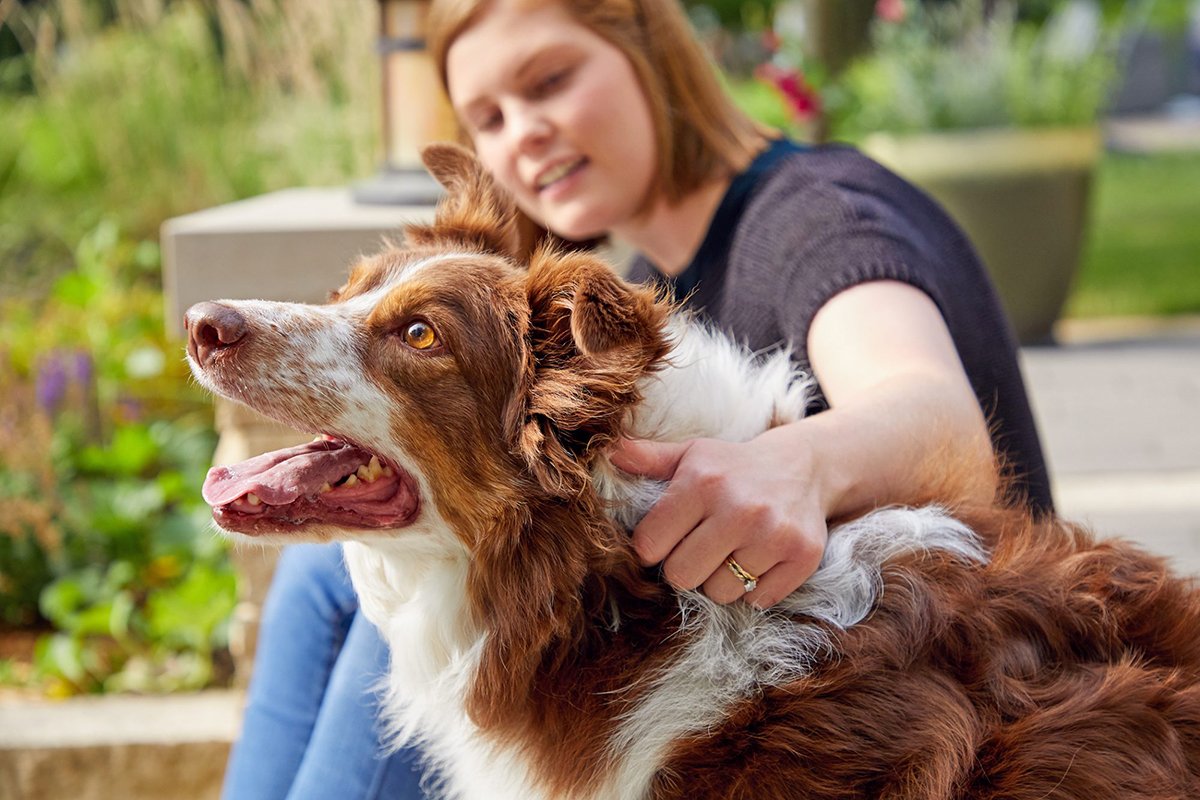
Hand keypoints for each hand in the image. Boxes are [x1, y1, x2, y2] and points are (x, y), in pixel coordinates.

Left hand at [610, 426, 828, 607]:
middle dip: (685, 567)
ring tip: (733, 550)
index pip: (649, 546)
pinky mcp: (802, 556)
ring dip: (721, 580)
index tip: (669, 536)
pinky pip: (758, 599)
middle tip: (702, 546)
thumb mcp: (691, 455)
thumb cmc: (732, 467)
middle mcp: (738, 508)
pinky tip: (760, 558)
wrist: (804, 467)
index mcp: (702, 482)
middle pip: (682, 576)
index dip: (653, 547)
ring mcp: (773, 534)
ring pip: (720, 592)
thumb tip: (608, 451)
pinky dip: (755, 588)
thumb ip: (648, 458)